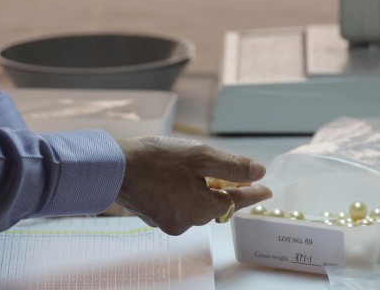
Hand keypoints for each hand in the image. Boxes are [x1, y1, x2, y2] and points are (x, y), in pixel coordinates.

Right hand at [115, 136, 271, 234]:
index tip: (267, 190)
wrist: (113, 167)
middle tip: (232, 171)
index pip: (236, 201)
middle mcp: (187, 222)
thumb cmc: (157, 159)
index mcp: (202, 209)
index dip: (253, 193)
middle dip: (225, 187)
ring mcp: (168, 221)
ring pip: (196, 204)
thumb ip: (232, 166)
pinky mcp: (154, 216)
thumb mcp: (201, 156)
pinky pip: (178, 205)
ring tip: (198, 168)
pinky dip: (184, 192)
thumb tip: (259, 172)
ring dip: (202, 188)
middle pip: (216, 204)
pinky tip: (177, 176)